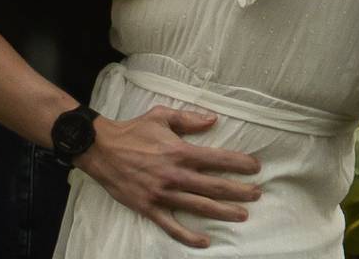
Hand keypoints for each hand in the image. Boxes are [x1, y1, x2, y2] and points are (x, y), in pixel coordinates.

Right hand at [75, 105, 261, 247]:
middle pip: (214, 186)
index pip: (218, 159)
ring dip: (223, 212)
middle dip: (239, 191)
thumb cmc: (133, 131)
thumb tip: (213, 119)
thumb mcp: (161, 116)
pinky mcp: (150, 208)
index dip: (239, 164)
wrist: (101, 149)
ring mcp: (163, 194)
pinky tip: (205, 241)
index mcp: (180, 152)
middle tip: (257, 194)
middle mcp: (175, 175)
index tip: (256, 167)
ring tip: (242, 215)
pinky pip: (172, 226)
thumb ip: (189, 119)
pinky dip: (189, 236)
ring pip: (200, 207)